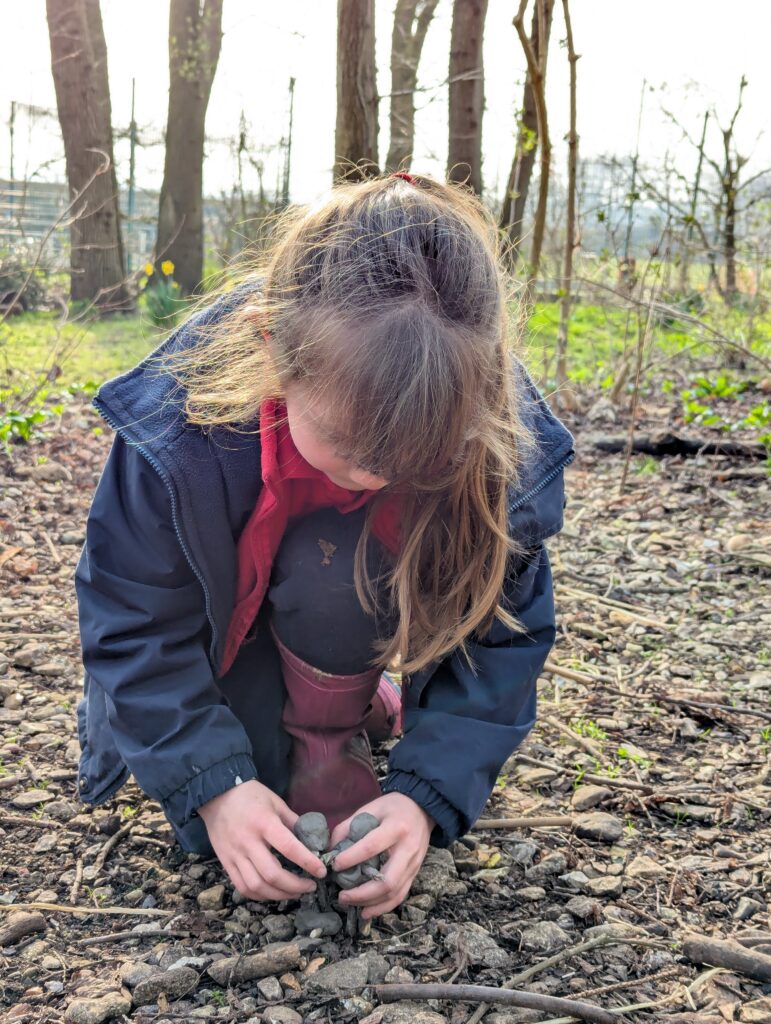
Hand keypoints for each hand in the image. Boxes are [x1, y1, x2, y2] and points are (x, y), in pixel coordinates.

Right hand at [198, 780, 326, 901]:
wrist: (216, 794)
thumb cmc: (250, 795)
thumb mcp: (276, 801)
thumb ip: (293, 821)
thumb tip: (312, 840)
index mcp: (264, 823)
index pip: (289, 848)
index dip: (308, 862)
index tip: (321, 871)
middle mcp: (248, 842)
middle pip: (272, 874)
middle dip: (295, 886)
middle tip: (310, 887)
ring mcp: (235, 855)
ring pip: (257, 885)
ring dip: (279, 895)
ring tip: (294, 893)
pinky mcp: (225, 862)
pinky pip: (242, 887)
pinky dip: (260, 895)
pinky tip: (273, 893)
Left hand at [329, 793, 433, 919]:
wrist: (423, 809)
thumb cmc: (393, 807)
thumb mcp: (371, 807)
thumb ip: (350, 825)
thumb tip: (330, 849)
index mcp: (396, 827)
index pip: (371, 847)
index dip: (351, 858)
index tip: (333, 866)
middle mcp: (408, 849)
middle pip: (387, 880)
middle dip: (362, 893)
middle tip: (341, 896)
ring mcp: (414, 864)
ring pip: (394, 892)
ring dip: (370, 903)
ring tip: (349, 904)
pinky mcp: (415, 873)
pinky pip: (400, 895)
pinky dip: (383, 907)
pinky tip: (367, 912)